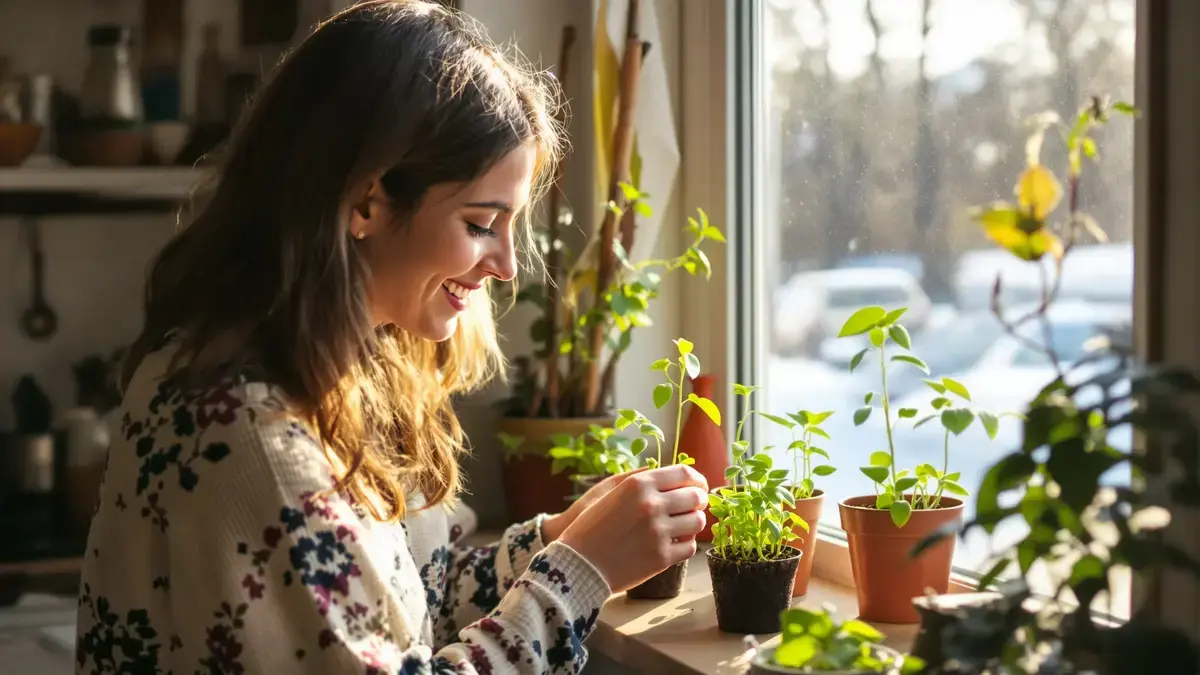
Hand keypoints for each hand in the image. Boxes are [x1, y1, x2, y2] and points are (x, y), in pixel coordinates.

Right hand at [558, 464, 708, 592]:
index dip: (697, 479)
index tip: (699, 486)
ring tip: (684, 525)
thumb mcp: (608, 490)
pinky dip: (686, 543)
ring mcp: (658, 533)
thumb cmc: (590, 526)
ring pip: (697, 522)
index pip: (685, 474)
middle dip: (699, 500)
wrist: (578, 564)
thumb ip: (638, 478)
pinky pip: (690, 547)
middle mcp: (651, 505)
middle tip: (694, 506)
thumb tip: (665, 471)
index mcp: (639, 484)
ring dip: (694, 521)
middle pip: (696, 497)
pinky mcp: (662, 558)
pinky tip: (675, 542)